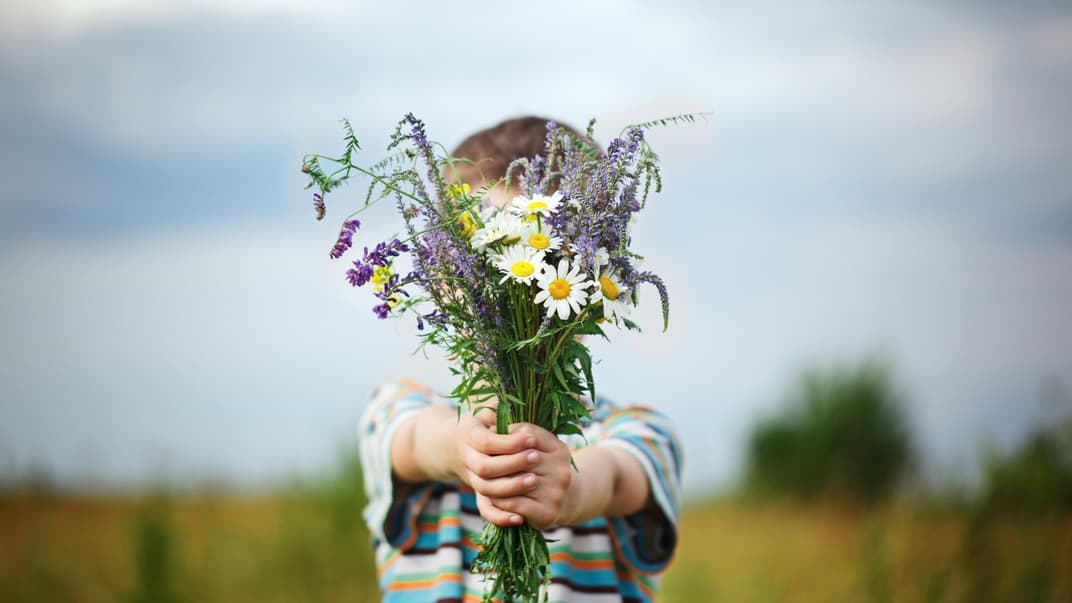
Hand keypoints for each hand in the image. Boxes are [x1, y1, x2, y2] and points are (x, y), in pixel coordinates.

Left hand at [458, 415, 573, 529]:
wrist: (561, 501)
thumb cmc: (540, 469)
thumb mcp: (538, 447)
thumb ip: (520, 433)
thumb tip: (493, 420)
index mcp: (560, 449)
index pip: (527, 434)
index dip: (505, 436)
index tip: (490, 436)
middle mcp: (562, 469)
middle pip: (520, 459)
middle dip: (497, 458)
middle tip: (477, 457)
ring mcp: (557, 492)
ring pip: (514, 482)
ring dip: (494, 481)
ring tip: (481, 478)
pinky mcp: (548, 512)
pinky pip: (514, 503)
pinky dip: (499, 500)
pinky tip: (491, 497)